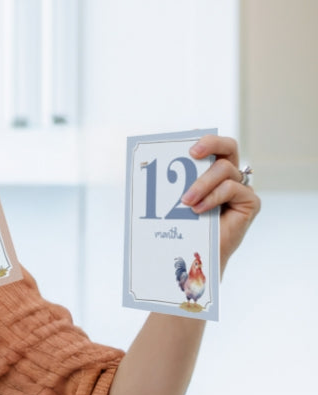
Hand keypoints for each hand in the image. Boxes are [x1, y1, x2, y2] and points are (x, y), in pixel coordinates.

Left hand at [180, 135, 260, 270]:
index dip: (204, 139)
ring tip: (186, 201)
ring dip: (202, 183)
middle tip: (192, 154)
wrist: (195, 255)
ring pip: (224, 170)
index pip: (213, 146)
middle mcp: (229, 176)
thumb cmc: (183, 227)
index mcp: (210, 171)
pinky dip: (213, 197)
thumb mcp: (173, 199)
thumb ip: (169, 182)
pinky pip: (233, 188)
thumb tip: (146, 163)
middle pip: (229, 146)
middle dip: (211, 144)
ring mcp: (241, 188)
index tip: (187, 145)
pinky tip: (199, 210)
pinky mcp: (250, 202)